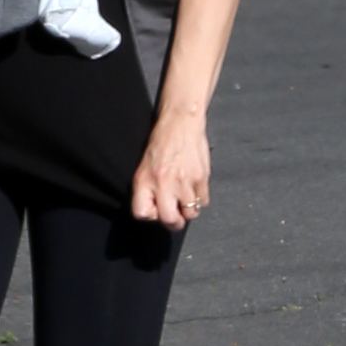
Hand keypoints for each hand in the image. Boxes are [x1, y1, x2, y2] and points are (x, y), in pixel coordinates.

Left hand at [131, 103, 209, 229]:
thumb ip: (147, 190)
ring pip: (190, 213)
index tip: (156, 210)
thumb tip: (156, 212)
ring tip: (186, 198)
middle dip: (174, 223)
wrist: (180, 123)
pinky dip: (200, 199)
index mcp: (144, 180)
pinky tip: (194, 188)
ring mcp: (184, 181)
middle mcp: (163, 183)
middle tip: (176, 216)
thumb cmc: (161, 144)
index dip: (151, 216)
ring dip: (189, 210)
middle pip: (169, 220)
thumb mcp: (144, 166)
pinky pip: (203, 201)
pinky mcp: (201, 177)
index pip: (142, 213)